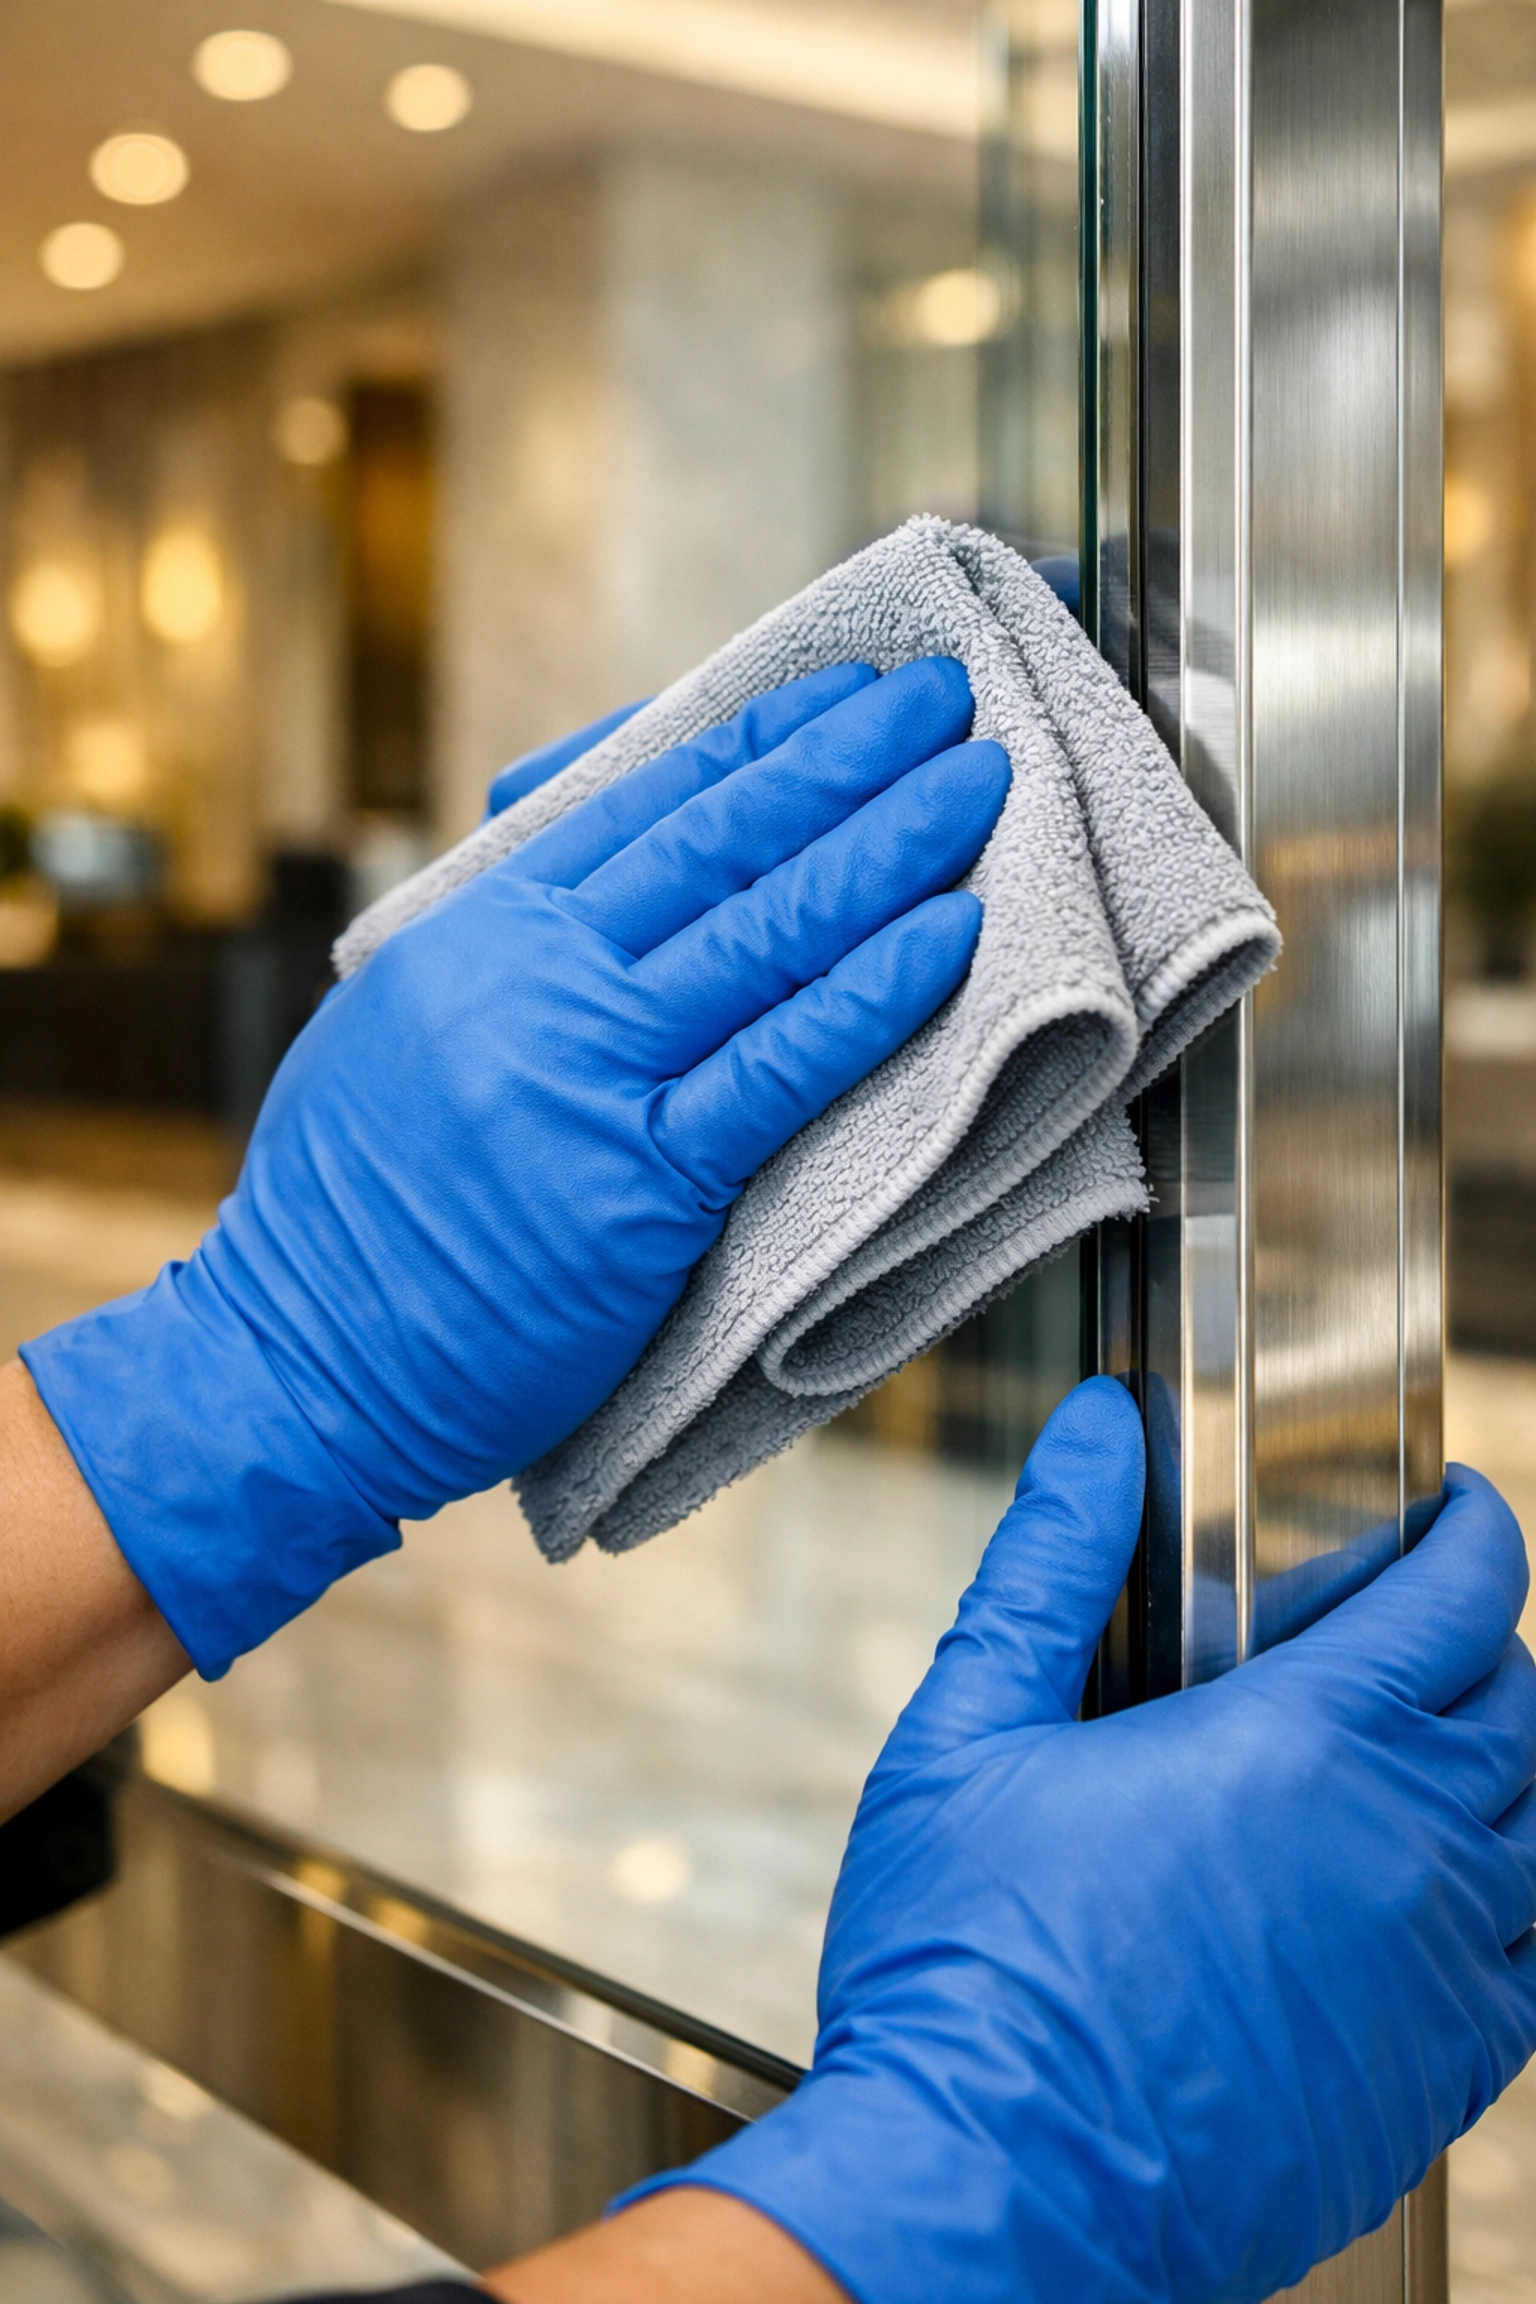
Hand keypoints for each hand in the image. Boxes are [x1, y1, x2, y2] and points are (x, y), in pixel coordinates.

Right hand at [23, 659, 1007, 1676]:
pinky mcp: (640, 1186)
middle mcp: (536, 978)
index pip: (645, 802)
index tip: (845, 695)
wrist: (305, 1361)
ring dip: (886, 846)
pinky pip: (777, 1070)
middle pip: (721, 843)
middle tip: (942, 700)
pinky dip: (870, 995)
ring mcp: (589, 1075)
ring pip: (764, 934)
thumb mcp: (404, 1020)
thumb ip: (500, 936)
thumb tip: (590, 854)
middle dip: (845, 760)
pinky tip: (947, 937)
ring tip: (976, 783)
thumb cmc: (359, 1207)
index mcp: (480, 928)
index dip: (760, 740)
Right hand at [645, 1379, 1535, 2303]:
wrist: (990, 2195)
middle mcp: (1404, 1849)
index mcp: (1302, 1743)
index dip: (1475, 1531)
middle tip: (1421, 1629)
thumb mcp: (970, 1729)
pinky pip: (1534, 1967)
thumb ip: (1049, 1561)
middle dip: (1486, 1642)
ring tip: (1428, 1754)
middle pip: (1523, 1705)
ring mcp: (1437, 1975)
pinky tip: (1436, 1899)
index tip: (1457, 1512)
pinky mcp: (1438, 2082)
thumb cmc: (968, 1970)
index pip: (1463, 1597)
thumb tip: (1096, 1432)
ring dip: (1503, 1771)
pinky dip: (1512, 1905)